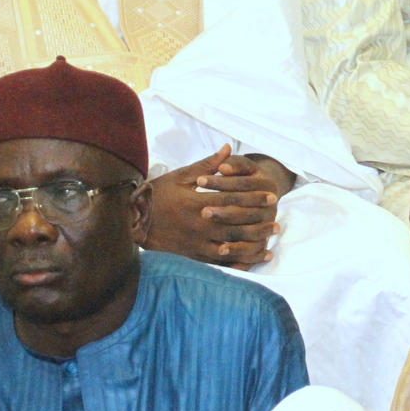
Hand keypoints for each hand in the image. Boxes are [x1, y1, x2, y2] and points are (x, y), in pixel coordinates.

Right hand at [142, 145, 280, 268]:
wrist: (132, 220)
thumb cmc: (158, 195)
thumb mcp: (181, 176)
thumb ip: (207, 165)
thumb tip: (227, 148)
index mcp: (197, 202)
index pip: (232, 199)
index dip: (254, 198)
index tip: (271, 197)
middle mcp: (199, 224)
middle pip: (236, 224)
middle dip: (259, 222)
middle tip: (277, 221)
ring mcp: (195, 242)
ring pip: (231, 245)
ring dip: (253, 243)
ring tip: (270, 240)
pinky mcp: (192, 256)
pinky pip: (218, 261)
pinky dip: (237, 261)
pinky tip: (251, 261)